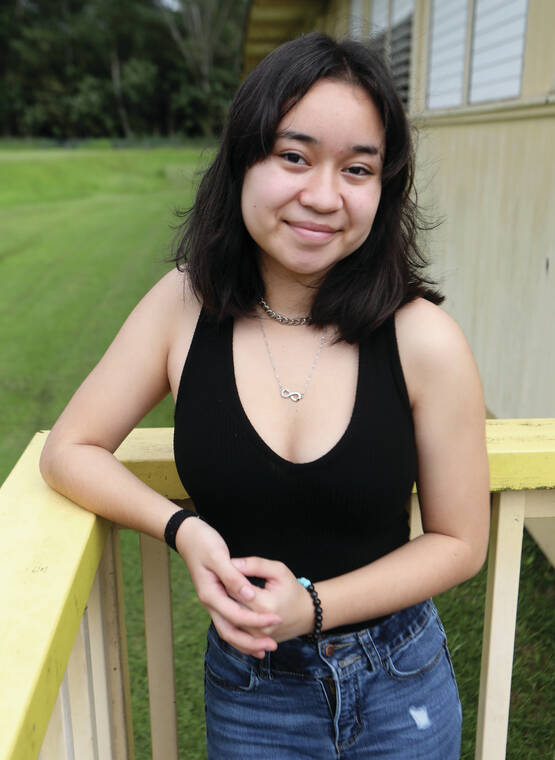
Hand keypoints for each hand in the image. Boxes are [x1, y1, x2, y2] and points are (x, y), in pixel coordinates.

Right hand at [176, 519, 280, 657]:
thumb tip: (249, 596)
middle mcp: (209, 601)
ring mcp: (212, 601)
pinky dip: (240, 631)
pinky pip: (228, 621)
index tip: (276, 619)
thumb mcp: (218, 555)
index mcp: (210, 593)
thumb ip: (233, 577)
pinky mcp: (216, 598)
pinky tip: (252, 635)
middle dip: (251, 642)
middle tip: (273, 646)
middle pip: (229, 631)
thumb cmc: (203, 542)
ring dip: (246, 642)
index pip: (236, 615)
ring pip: (227, 630)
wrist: (187, 536)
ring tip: (265, 649)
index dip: (257, 620)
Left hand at [231, 557, 314, 641]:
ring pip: (228, 619)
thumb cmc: (291, 589)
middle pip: (228, 605)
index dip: (226, 578)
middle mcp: (259, 624)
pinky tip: (230, 605)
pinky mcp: (254, 642)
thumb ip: (255, 565)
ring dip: (224, 605)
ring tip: (224, 591)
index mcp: (264, 604)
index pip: (234, 589)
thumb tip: (232, 562)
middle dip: (223, 591)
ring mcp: (256, 636)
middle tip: (220, 579)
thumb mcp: (278, 570)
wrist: (305, 614)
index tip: (224, 568)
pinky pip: (234, 629)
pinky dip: (229, 616)